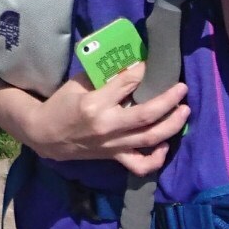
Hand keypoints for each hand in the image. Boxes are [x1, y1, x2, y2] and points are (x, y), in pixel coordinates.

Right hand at [23, 64, 189, 175]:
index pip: (126, 84)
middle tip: (182, 88)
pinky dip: (157, 158)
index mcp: (95, 104)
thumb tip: (130, 65)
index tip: (151, 63)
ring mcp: (113, 145)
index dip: (142, 71)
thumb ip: (103, 76)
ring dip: (172, 125)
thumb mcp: (77, 84)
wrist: (45, 135)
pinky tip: (165, 144)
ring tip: (184, 111)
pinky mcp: (114, 157)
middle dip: (168, 101)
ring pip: (150, 139)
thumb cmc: (61, 104)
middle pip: (146, 115)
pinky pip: (140, 165)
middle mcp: (107, 126)